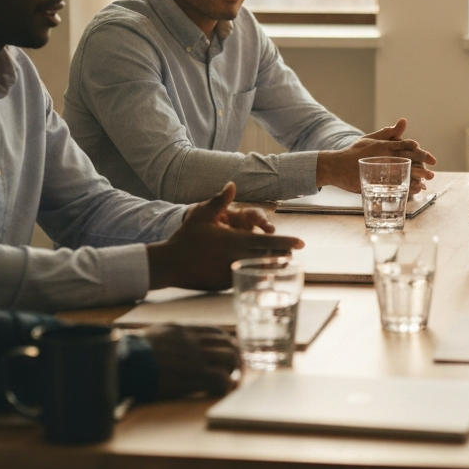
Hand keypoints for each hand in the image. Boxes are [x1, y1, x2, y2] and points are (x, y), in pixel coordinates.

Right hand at [133, 325, 239, 398]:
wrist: (127, 363)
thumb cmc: (132, 352)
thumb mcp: (154, 335)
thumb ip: (170, 336)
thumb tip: (174, 343)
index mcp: (184, 329)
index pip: (216, 332)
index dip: (225, 343)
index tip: (227, 351)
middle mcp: (195, 339)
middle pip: (228, 343)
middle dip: (234, 356)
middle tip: (233, 368)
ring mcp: (197, 356)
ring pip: (229, 358)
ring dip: (231, 370)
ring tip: (228, 380)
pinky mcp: (196, 375)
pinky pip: (221, 378)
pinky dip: (224, 386)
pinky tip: (218, 391)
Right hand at [147, 183, 302, 290]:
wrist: (168, 264)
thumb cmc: (186, 238)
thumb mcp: (201, 215)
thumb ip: (220, 201)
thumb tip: (233, 184)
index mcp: (234, 240)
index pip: (267, 242)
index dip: (285, 242)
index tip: (301, 243)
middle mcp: (235, 258)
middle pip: (267, 258)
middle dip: (282, 256)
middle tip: (294, 254)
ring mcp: (230, 274)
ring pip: (259, 272)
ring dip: (272, 268)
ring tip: (285, 266)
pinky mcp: (224, 285)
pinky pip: (247, 282)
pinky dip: (258, 279)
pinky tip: (265, 279)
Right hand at [316, 118, 436, 193]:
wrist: (336, 166)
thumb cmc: (353, 152)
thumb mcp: (370, 139)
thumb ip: (388, 132)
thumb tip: (404, 121)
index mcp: (383, 145)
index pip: (406, 145)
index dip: (420, 152)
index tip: (430, 158)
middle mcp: (383, 155)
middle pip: (407, 159)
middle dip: (422, 165)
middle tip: (432, 171)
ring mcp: (379, 168)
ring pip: (403, 172)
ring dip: (416, 177)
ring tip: (427, 182)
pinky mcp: (375, 181)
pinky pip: (393, 185)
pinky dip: (405, 188)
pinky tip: (414, 191)